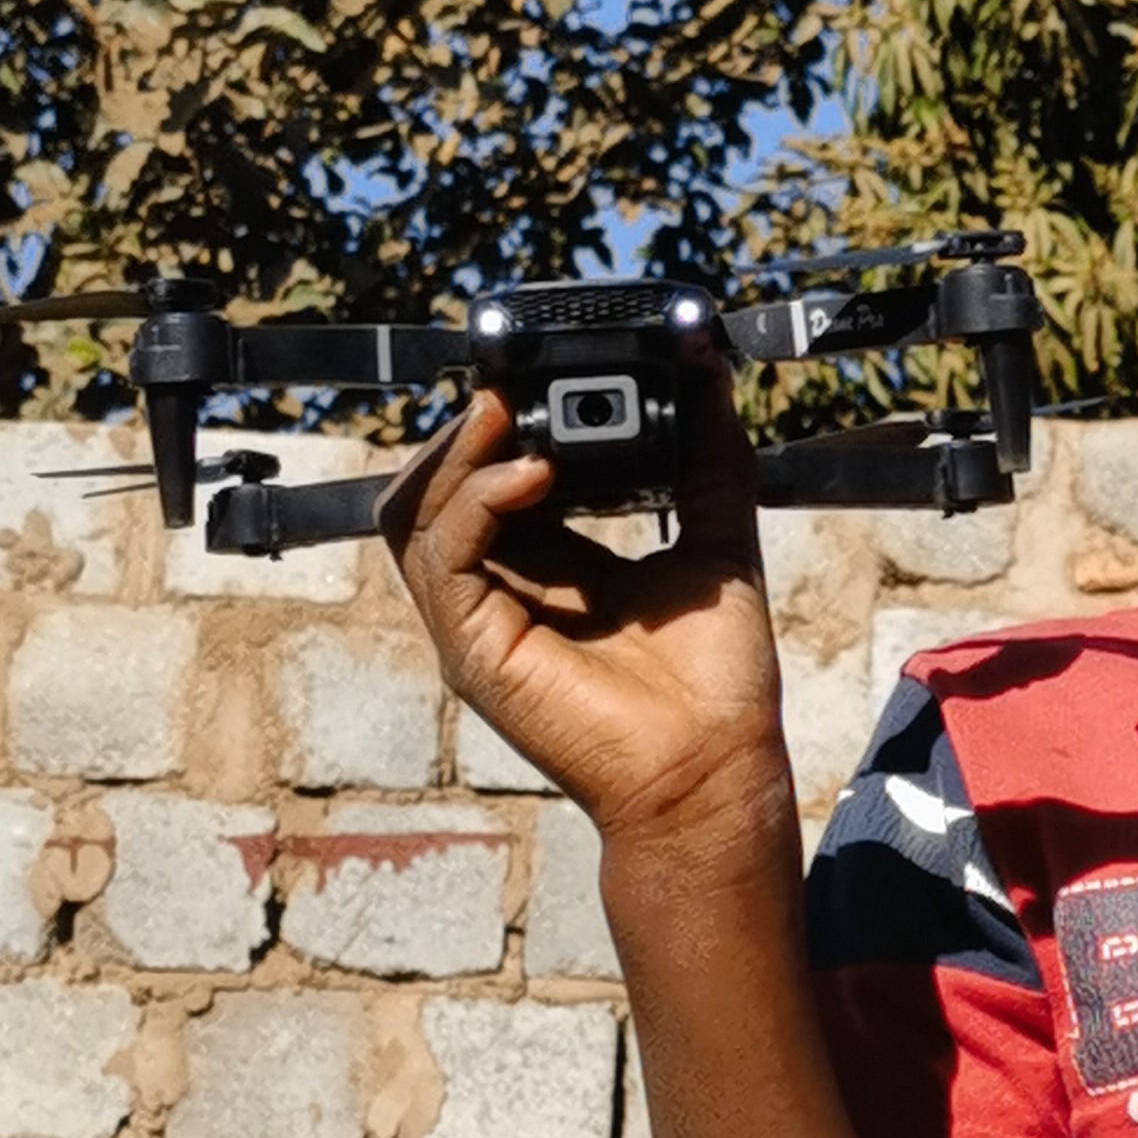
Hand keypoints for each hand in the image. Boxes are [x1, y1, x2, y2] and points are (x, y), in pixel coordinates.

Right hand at [378, 359, 791, 840]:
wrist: (717, 768)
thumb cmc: (716, 682)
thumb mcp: (718, 538)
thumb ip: (709, 456)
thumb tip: (707, 369)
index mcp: (550, 572)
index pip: (498, 480)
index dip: (511, 425)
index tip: (549, 374)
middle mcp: (502, 595)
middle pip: (441, 490)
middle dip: (473, 429)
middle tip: (521, 383)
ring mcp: (478, 624)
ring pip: (418, 515)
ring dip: (458, 454)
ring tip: (510, 413)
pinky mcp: (472, 648)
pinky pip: (443, 557)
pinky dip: (478, 501)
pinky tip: (534, 473)